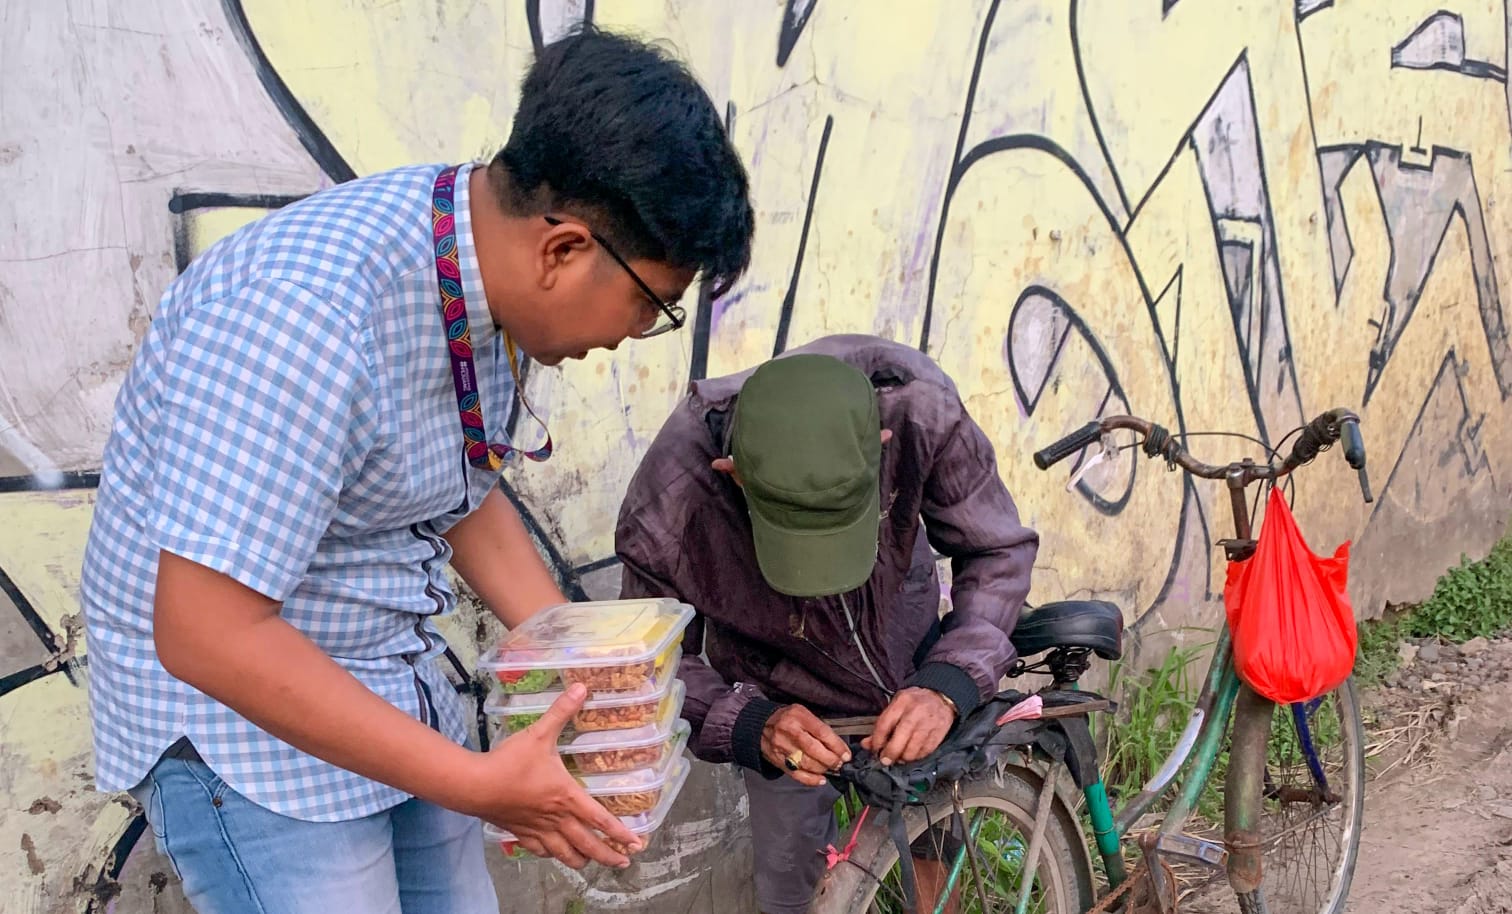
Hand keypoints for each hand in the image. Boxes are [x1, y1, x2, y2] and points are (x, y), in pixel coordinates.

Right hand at [462, 683, 644, 867]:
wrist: (475, 785)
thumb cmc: (510, 762)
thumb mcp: (539, 733)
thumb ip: (561, 711)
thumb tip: (581, 687)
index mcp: (566, 797)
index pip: (600, 819)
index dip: (621, 833)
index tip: (637, 844)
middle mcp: (556, 818)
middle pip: (587, 845)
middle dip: (608, 856)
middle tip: (624, 863)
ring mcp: (538, 830)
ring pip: (566, 854)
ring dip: (583, 860)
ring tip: (594, 864)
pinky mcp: (521, 833)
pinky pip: (542, 851)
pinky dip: (553, 855)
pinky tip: (556, 854)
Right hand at [761, 705, 852, 786]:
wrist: (759, 724)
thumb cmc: (787, 718)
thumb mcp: (802, 713)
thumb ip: (818, 726)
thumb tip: (838, 746)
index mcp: (798, 716)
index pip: (822, 733)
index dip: (837, 746)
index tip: (846, 754)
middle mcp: (789, 731)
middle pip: (814, 750)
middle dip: (831, 760)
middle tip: (839, 763)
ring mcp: (781, 747)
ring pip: (806, 763)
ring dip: (823, 769)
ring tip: (831, 768)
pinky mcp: (777, 760)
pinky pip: (796, 774)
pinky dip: (811, 780)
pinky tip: (821, 779)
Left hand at [862, 687, 956, 765]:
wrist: (941, 697)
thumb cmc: (916, 702)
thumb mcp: (897, 706)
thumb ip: (882, 724)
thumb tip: (867, 744)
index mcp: (902, 702)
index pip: (884, 724)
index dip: (877, 741)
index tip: (875, 750)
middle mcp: (915, 711)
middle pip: (899, 738)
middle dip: (890, 753)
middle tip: (886, 760)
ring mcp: (929, 722)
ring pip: (913, 748)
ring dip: (904, 758)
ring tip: (900, 757)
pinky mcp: (939, 732)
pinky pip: (925, 751)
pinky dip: (917, 756)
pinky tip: (913, 754)